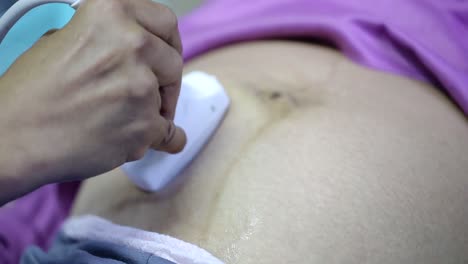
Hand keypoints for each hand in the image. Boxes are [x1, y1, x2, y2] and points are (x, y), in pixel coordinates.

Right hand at [0, 0, 185, 196]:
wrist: (14, 137)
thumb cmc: (30, 92)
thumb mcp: (61, 39)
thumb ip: (104, 38)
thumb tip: (128, 46)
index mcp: (111, 12)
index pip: (165, 21)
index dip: (167, 42)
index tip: (165, 53)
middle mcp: (132, 43)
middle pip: (173, 62)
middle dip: (164, 79)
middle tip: (149, 92)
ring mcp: (142, 85)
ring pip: (167, 100)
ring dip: (154, 109)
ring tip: (124, 118)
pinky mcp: (145, 124)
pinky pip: (169, 133)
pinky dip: (163, 139)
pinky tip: (160, 140)